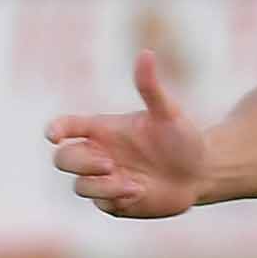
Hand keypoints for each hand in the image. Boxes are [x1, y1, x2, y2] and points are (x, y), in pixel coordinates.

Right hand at [44, 50, 207, 218]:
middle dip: (79, 162)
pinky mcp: (115, 202)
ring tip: (131, 183)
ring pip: (79, 186)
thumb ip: (150, 87)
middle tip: (109, 162)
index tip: (54, 134)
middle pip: (63, 159)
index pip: (67, 127)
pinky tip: (140, 191)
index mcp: (103, 129)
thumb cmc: (183, 138)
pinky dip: (115, 198)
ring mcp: (105, 180)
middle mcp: (99, 154)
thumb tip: (145, 53)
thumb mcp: (168, 113)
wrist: (202, 173)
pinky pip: (101, 203)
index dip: (56, 129)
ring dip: (100, 185)